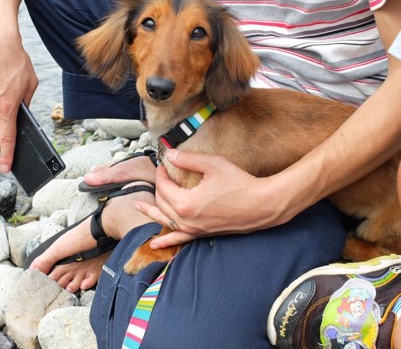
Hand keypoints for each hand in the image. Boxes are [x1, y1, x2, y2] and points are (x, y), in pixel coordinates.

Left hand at [135, 149, 279, 248]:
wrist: (261, 205)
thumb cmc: (239, 183)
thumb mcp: (212, 165)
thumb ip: (188, 159)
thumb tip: (169, 155)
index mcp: (186, 203)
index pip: (164, 187)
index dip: (161, 173)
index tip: (164, 164)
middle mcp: (186, 219)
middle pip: (163, 202)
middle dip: (159, 187)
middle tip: (163, 175)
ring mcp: (194, 229)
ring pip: (166, 220)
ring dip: (152, 212)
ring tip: (139, 206)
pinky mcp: (202, 233)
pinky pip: (179, 239)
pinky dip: (165, 241)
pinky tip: (155, 244)